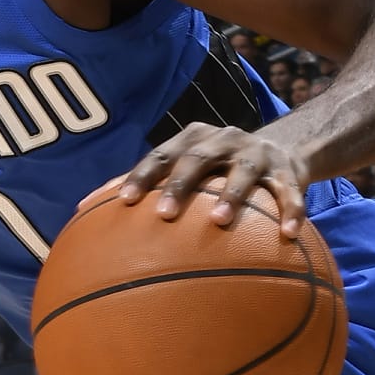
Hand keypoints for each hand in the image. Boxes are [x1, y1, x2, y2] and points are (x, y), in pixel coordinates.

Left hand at [106, 121, 313, 235]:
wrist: (284, 149)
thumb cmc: (219, 170)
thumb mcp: (188, 170)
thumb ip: (147, 188)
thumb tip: (83, 211)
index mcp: (192, 140)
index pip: (160, 155)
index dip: (142, 176)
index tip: (123, 202)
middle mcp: (222, 140)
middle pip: (197, 158)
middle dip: (180, 184)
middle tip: (164, 215)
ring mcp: (256, 153)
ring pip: (243, 170)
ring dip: (231, 195)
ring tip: (220, 222)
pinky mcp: (288, 170)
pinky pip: (289, 192)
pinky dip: (291, 211)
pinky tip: (289, 234)